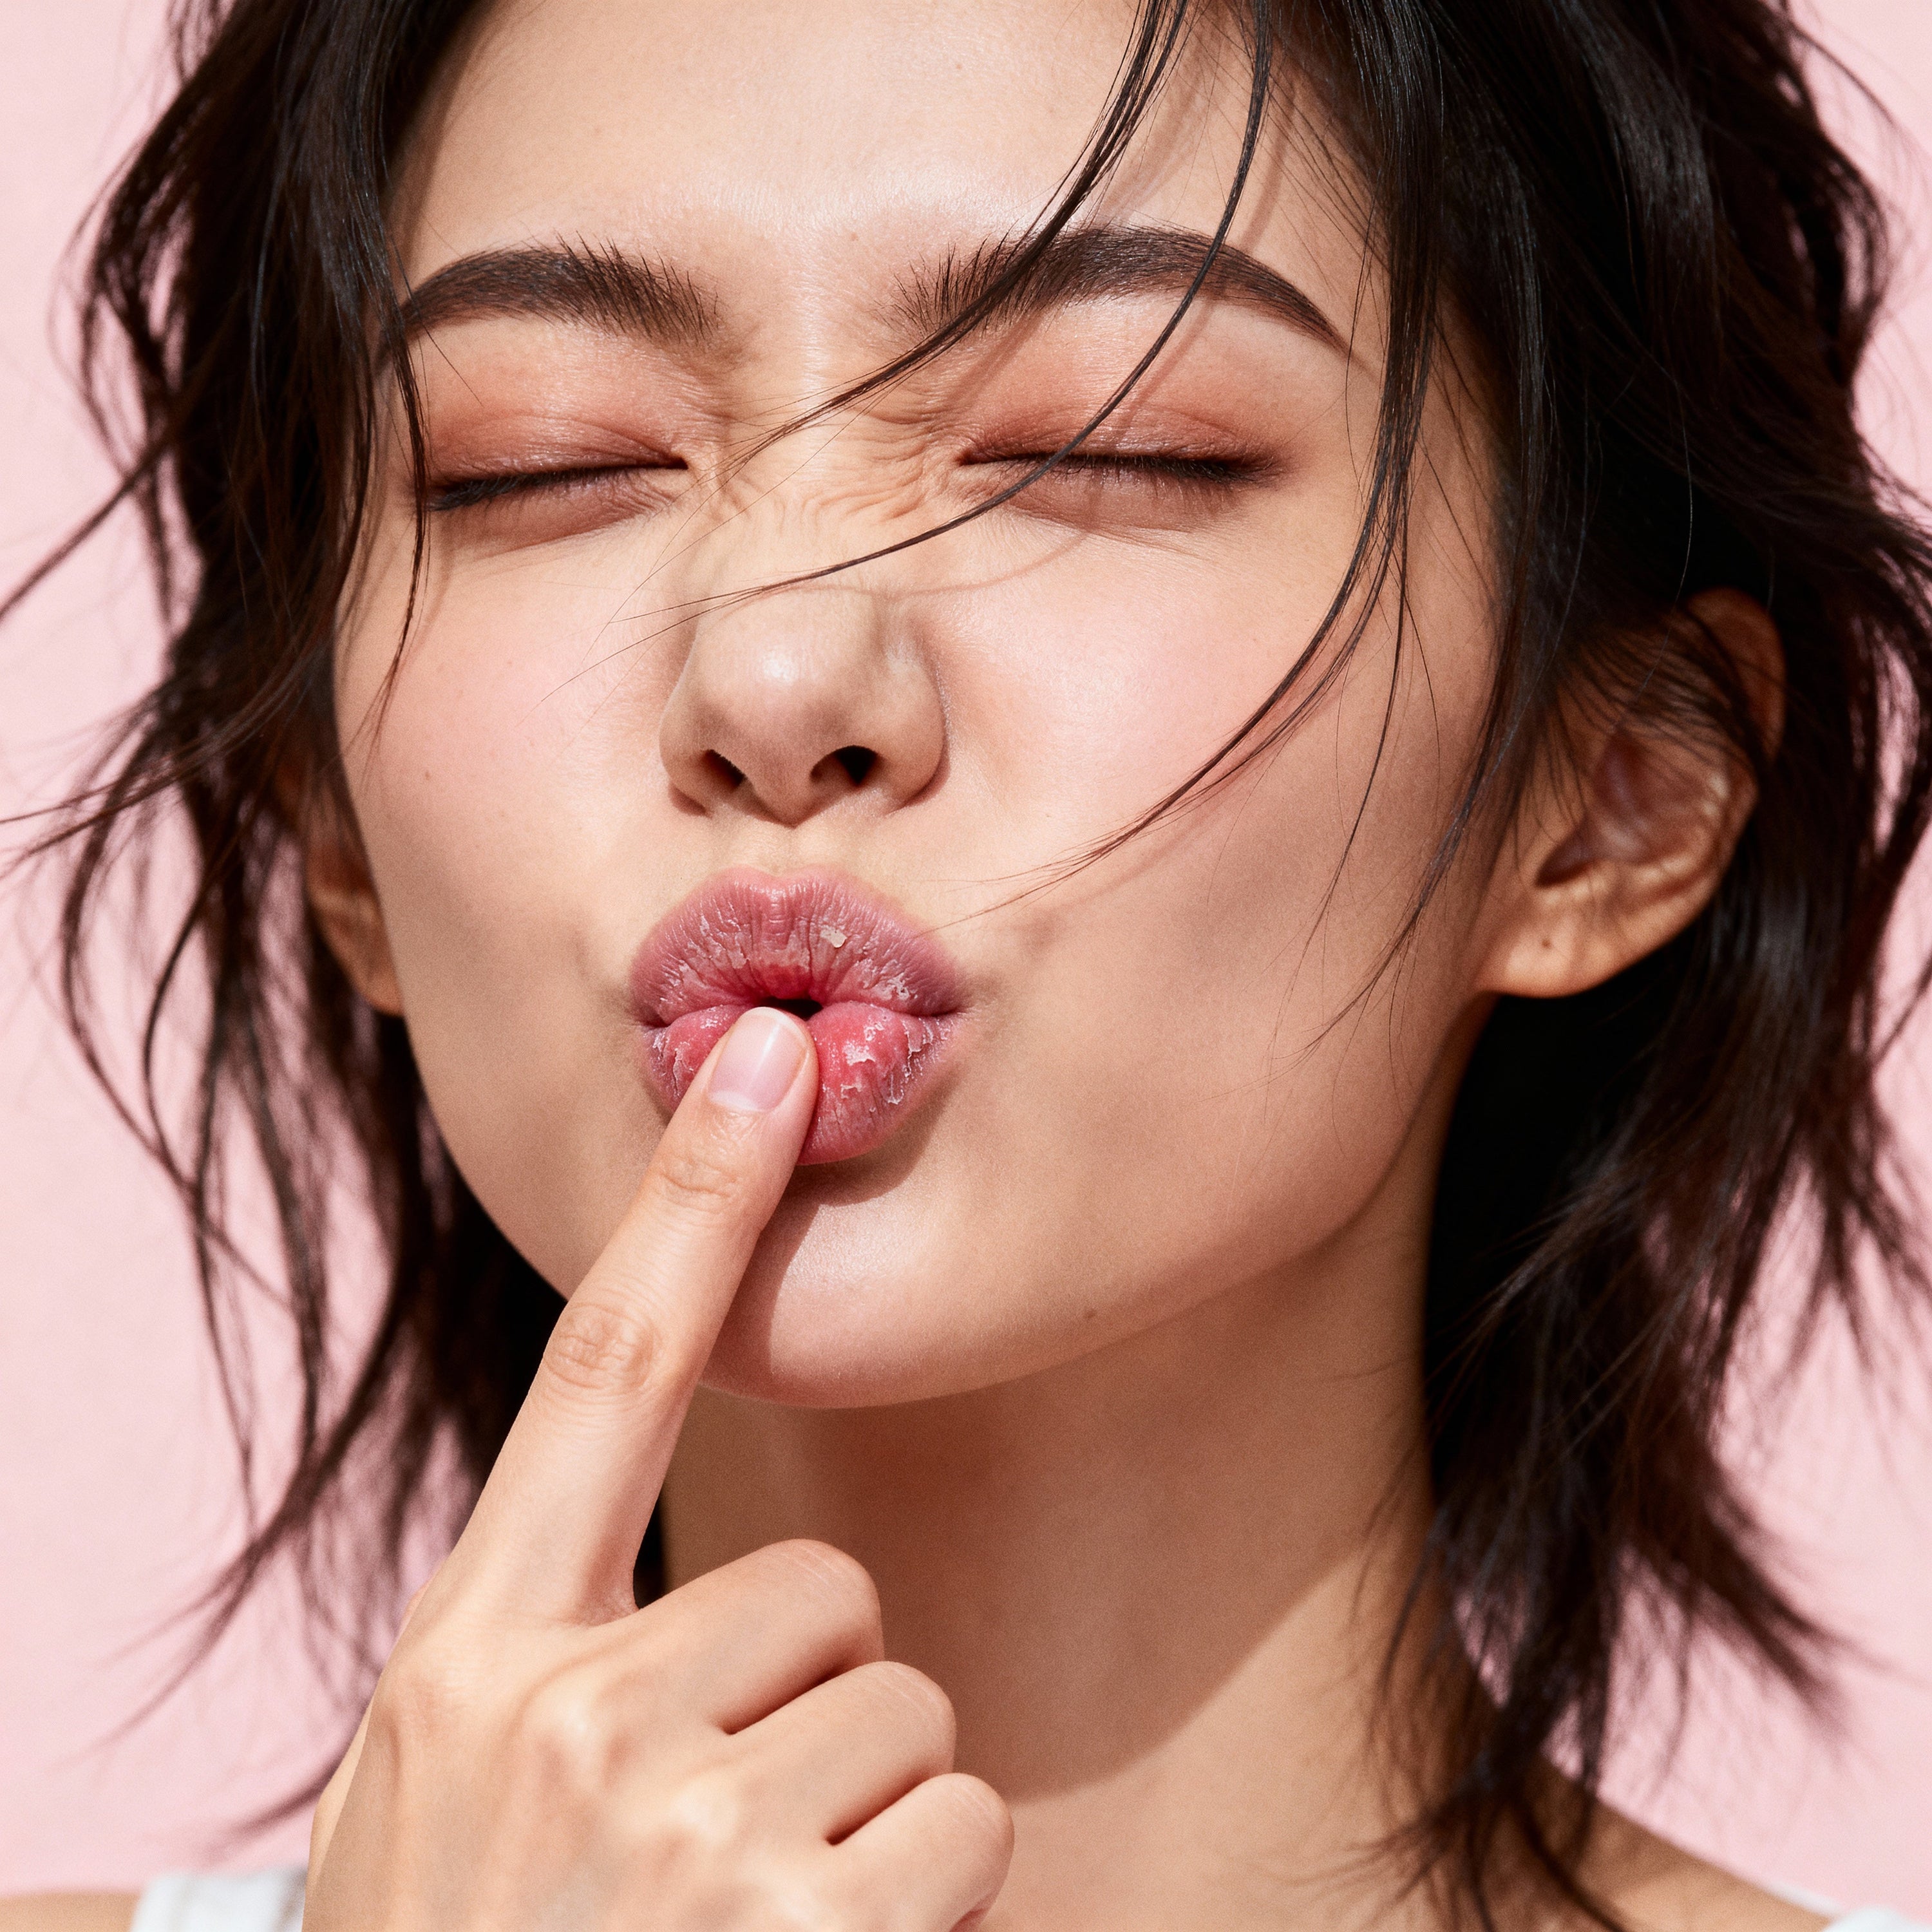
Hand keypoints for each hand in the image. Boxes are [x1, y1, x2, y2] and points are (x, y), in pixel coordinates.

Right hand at [303, 1007, 1011, 1929]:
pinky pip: (958, 1809)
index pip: (600, 1374)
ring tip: (744, 1931)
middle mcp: (561, 1711)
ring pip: (900, 1704)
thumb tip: (756, 1598)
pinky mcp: (793, 1919)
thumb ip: (571, 1665)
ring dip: (861, 1816)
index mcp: (470, 1659)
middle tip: (710, 1852)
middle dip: (807, 1706)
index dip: (687, 1199)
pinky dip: (923, 1896)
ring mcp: (671, 1821)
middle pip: (822, 1592)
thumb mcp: (463, 1803)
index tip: (758, 1056)